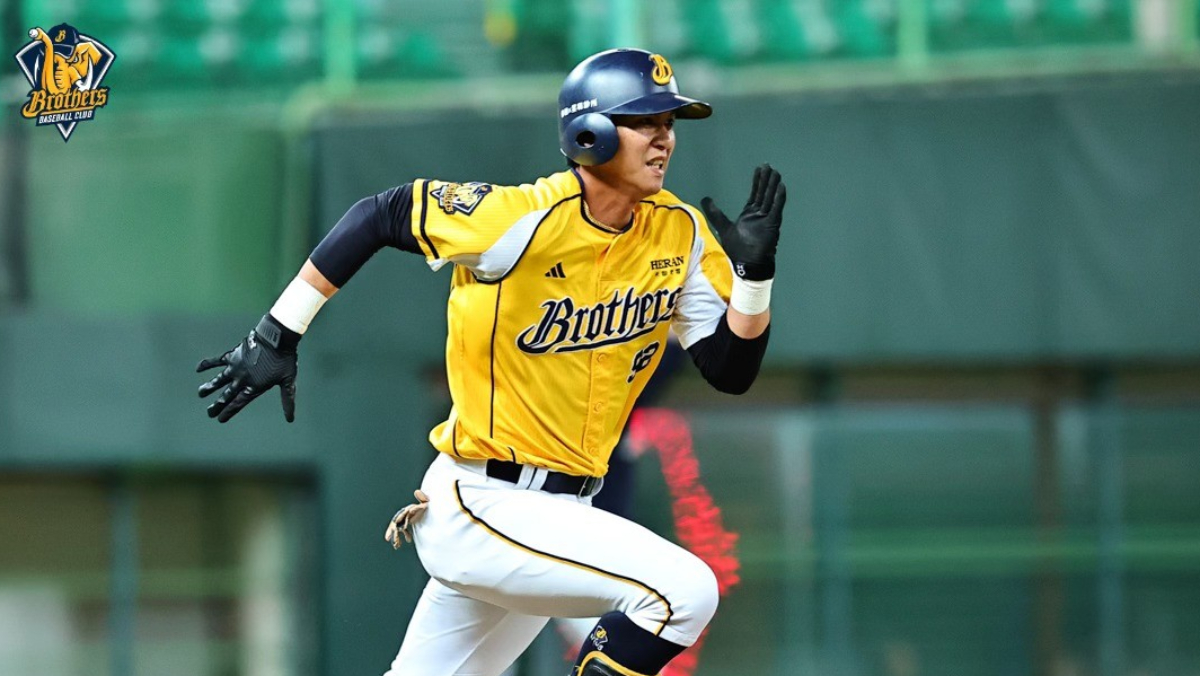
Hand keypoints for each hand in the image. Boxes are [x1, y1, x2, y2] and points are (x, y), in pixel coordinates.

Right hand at [197, 315, 299, 422]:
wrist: (277, 339)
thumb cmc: (284, 360)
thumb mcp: (288, 381)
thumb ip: (287, 400)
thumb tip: (290, 419)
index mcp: (254, 387)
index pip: (238, 403)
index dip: (229, 412)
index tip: (220, 419)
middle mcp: (242, 379)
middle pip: (226, 395)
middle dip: (217, 405)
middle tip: (209, 413)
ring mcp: (235, 367)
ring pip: (218, 380)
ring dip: (209, 387)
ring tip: (200, 393)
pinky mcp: (233, 355)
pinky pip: (217, 361)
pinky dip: (207, 364)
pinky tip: (198, 369)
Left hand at [700, 164, 786, 280]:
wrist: (748, 266)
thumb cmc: (738, 250)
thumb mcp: (723, 227)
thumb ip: (714, 213)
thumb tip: (705, 199)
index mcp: (750, 214)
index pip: (755, 194)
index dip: (757, 182)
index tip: (759, 170)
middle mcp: (760, 215)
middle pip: (764, 193)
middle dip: (766, 180)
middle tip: (769, 166)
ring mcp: (767, 220)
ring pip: (771, 198)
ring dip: (773, 186)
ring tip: (776, 172)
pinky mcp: (772, 225)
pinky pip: (776, 209)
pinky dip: (779, 199)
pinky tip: (781, 187)